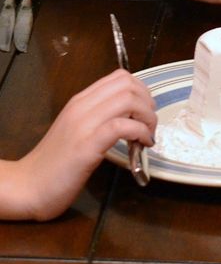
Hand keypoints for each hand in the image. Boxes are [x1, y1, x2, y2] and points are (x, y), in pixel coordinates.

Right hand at [19, 69, 156, 220]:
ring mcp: (84, 125)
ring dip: (147, 117)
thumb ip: (99, 118)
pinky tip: (141, 145)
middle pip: (128, 85)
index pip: (119, 77)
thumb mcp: (78, 130)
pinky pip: (121, 126)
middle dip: (148, 103)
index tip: (144, 112)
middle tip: (149, 125)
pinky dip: (140, 132)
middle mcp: (82, 107)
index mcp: (80, 101)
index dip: (142, 91)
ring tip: (147, 136)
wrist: (28, 186)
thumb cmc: (55, 163)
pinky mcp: (87, 146)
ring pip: (128, 100)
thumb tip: (131, 116)